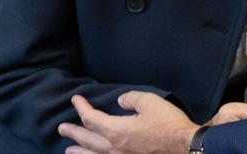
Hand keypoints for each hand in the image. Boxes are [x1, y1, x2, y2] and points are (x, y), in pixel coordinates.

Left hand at [59, 92, 197, 153]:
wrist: (184, 147)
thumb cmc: (169, 124)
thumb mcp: (150, 102)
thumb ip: (131, 99)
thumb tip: (120, 102)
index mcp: (117, 131)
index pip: (91, 119)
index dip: (81, 108)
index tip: (76, 99)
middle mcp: (114, 148)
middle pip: (87, 140)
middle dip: (73, 132)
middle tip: (62, 128)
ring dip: (80, 151)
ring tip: (69, 150)